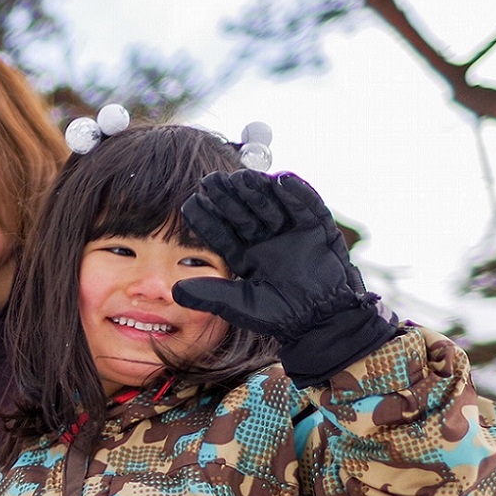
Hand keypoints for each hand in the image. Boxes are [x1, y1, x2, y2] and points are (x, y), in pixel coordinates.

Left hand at [174, 170, 400, 384]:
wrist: (321, 319)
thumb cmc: (279, 314)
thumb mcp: (240, 304)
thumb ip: (210, 295)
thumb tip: (174, 290)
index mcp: (244, 255)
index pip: (222, 232)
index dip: (207, 218)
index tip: (189, 203)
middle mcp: (264, 239)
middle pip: (243, 213)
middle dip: (227, 197)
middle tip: (210, 180)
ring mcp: (290, 232)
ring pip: (271, 204)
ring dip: (258, 190)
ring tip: (243, 176)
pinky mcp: (317, 229)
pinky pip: (306, 207)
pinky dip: (297, 194)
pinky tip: (283, 180)